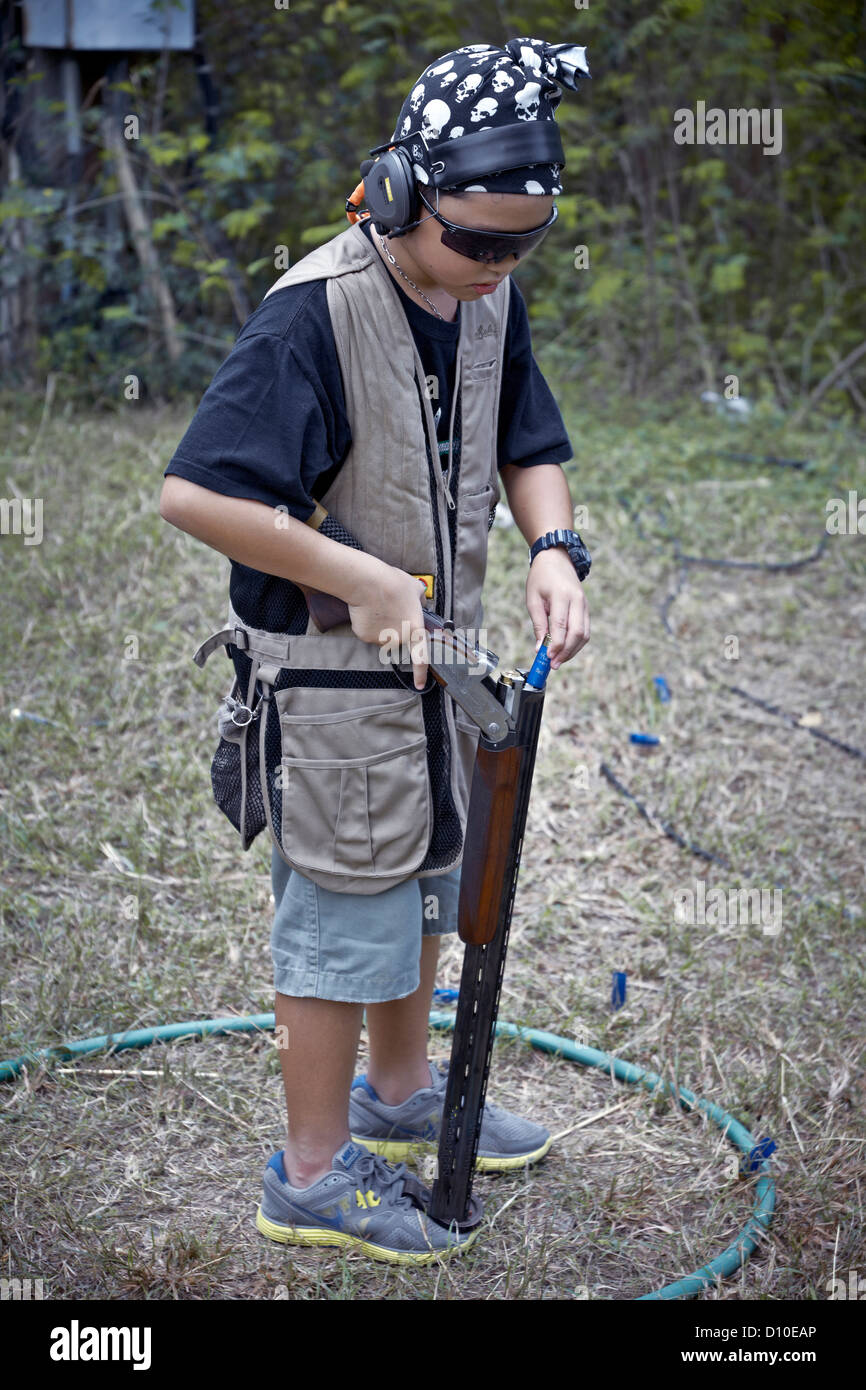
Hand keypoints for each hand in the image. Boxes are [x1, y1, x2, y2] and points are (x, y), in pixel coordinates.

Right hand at [348, 563, 429, 688]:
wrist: (368, 582)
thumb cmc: (394, 583)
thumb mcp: (415, 588)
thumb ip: (419, 599)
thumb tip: (419, 600)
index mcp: (415, 630)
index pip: (421, 658)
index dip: (421, 673)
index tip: (420, 685)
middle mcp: (399, 639)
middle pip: (397, 640)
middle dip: (394, 629)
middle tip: (390, 609)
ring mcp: (380, 639)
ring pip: (381, 636)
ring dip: (380, 625)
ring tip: (377, 605)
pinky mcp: (364, 636)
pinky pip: (366, 631)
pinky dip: (366, 623)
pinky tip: (366, 609)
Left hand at [525, 548, 589, 668]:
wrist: (557, 559)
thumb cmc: (541, 577)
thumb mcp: (533, 598)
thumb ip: (538, 623)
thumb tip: (539, 647)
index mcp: (561, 595)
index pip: (561, 625)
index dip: (555, 645)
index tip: (547, 658)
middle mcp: (577, 600)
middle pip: (577, 633)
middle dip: (566, 652)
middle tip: (553, 664)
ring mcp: (584, 604)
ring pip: (584, 634)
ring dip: (572, 651)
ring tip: (558, 661)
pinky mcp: (586, 608)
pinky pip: (585, 630)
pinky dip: (576, 643)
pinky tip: (565, 650)